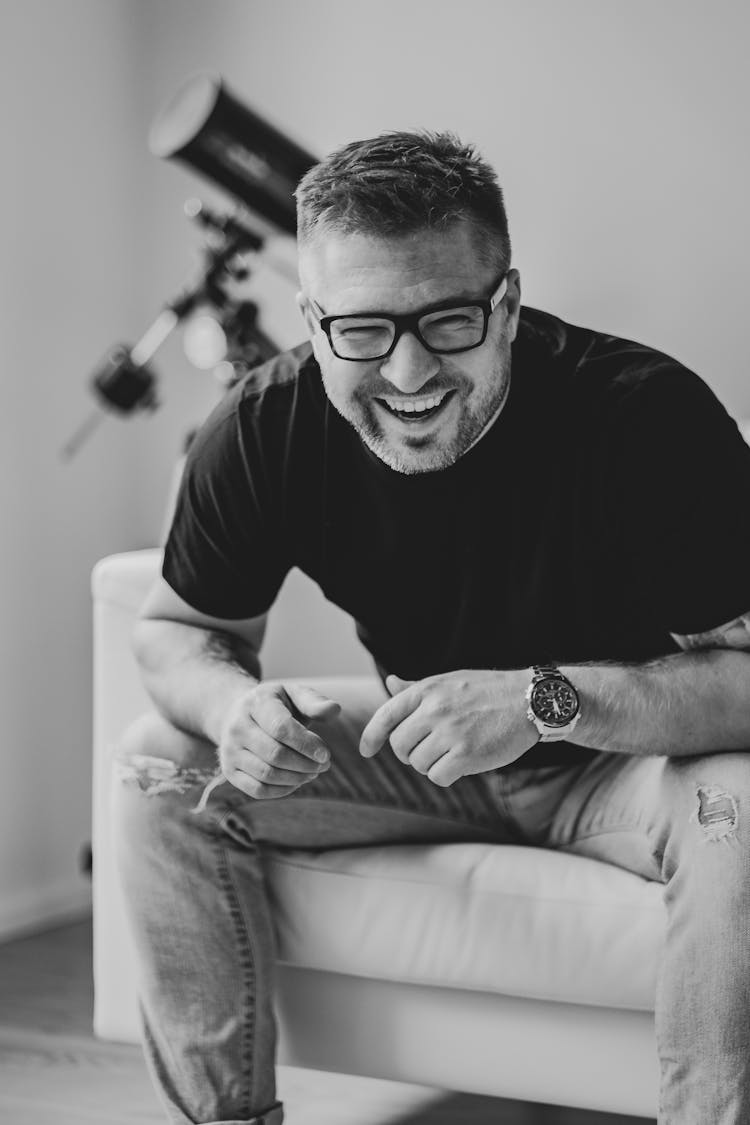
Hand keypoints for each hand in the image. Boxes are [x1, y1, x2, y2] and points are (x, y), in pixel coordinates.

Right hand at [217, 682, 339, 798]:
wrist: (237, 713)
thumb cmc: (276, 705)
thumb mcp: (293, 694)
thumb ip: (314, 702)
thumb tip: (334, 710)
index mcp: (255, 704)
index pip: (281, 728)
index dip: (306, 744)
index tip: (326, 754)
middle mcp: (237, 728)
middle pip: (275, 755)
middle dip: (305, 764)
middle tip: (324, 764)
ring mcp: (230, 751)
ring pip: (267, 774)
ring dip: (297, 778)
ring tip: (313, 771)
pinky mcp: (230, 771)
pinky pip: (258, 790)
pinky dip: (282, 790)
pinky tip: (297, 781)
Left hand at [359, 669, 536, 785]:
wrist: (528, 701)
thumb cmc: (488, 690)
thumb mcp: (449, 681)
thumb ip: (417, 689)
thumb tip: (391, 684)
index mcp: (427, 690)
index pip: (386, 715)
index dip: (371, 736)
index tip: (366, 751)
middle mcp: (434, 710)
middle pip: (399, 745)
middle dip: (409, 753)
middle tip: (429, 749)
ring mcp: (450, 732)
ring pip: (418, 764)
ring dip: (430, 765)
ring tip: (450, 752)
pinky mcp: (466, 754)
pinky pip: (438, 777)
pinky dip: (445, 776)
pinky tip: (460, 764)